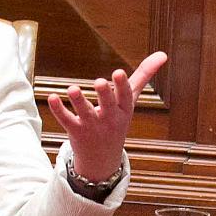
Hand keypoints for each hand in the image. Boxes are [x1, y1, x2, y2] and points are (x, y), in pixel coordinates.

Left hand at [49, 51, 167, 184]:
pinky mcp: (75, 131)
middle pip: (108, 106)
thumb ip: (144, 76)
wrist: (102, 160)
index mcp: (124, 110)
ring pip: (85, 113)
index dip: (122, 85)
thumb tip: (163, 54)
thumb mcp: (130, 101)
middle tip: (100, 81)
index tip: (119, 72)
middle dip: (104, 94)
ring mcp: (92, 126)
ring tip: (72, 89)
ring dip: (78, 101)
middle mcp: (109, 119)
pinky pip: (66, 120)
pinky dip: (58, 110)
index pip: (125, 97)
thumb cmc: (117, 122)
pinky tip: (52, 97)